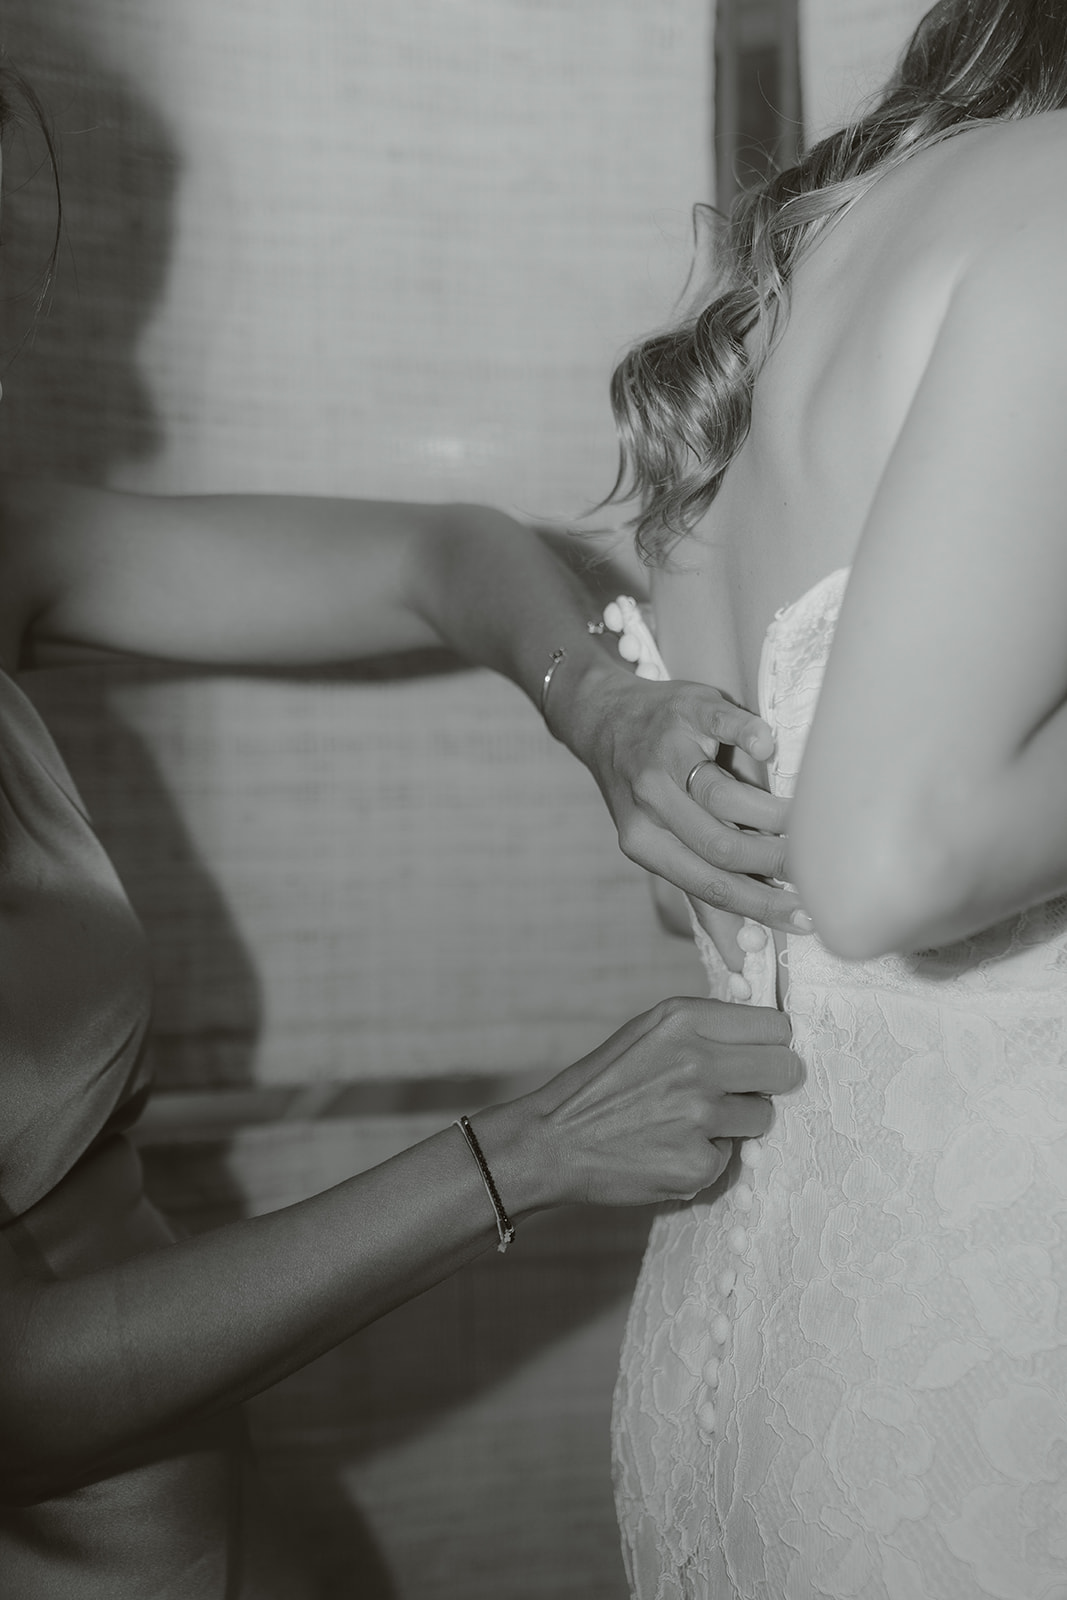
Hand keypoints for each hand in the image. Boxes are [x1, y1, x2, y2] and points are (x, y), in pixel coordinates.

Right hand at [483, 996, 800, 1209]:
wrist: (552, 1140)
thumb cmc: (603, 1084)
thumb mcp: (649, 1031)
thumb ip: (706, 1028)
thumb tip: (769, 1034)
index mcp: (684, 1019)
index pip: (776, 1025)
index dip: (769, 1044)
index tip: (758, 1056)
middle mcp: (696, 1062)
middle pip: (786, 1068)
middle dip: (770, 1082)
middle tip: (740, 1091)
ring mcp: (699, 1116)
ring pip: (763, 1116)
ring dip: (737, 1123)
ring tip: (689, 1122)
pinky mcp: (697, 1165)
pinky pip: (731, 1158)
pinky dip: (706, 1158)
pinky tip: (670, 1150)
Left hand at [553, 665, 810, 933]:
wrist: (605, 717)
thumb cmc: (648, 792)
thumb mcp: (663, 844)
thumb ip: (703, 892)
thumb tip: (741, 961)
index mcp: (644, 843)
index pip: (708, 885)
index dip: (759, 906)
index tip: (805, 919)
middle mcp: (649, 801)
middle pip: (718, 844)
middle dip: (774, 862)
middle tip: (819, 868)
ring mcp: (666, 753)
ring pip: (723, 795)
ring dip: (773, 813)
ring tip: (810, 824)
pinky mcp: (688, 709)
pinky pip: (721, 724)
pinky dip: (748, 735)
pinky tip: (770, 746)